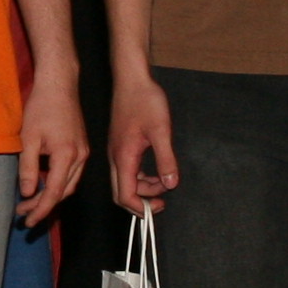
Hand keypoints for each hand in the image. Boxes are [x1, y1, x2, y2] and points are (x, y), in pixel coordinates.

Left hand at [14, 66, 85, 231]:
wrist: (59, 85)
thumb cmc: (42, 107)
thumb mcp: (28, 138)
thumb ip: (28, 168)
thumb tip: (28, 193)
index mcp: (68, 155)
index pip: (55, 192)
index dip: (41, 210)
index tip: (28, 222)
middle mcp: (80, 157)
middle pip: (63, 192)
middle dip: (43, 206)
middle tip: (23, 215)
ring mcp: (83, 152)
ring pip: (69, 185)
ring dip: (51, 196)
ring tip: (29, 204)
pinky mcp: (81, 148)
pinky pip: (71, 174)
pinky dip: (57, 183)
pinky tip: (42, 184)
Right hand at [106, 71, 174, 212]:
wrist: (132, 79)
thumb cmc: (145, 100)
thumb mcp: (161, 130)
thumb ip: (166, 159)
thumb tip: (171, 183)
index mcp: (123, 157)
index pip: (125, 195)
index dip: (141, 207)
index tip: (160, 205)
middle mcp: (116, 157)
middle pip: (122, 193)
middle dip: (142, 202)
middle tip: (163, 201)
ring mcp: (117, 152)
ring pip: (125, 182)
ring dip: (144, 189)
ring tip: (164, 182)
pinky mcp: (121, 146)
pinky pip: (128, 171)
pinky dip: (141, 177)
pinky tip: (156, 171)